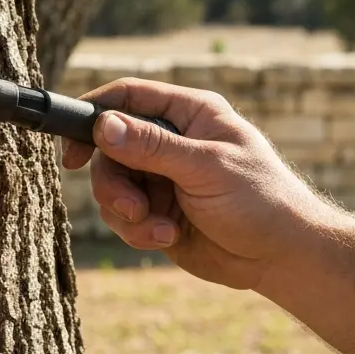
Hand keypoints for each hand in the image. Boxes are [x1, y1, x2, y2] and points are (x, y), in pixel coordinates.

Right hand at [62, 78, 335, 290]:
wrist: (282, 256)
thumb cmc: (260, 199)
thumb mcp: (205, 168)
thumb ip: (152, 147)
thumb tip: (104, 125)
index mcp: (189, 113)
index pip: (129, 97)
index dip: (95, 115)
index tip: (71, 147)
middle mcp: (172, 141)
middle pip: (111, 149)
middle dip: (113, 183)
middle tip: (129, 208)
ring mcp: (164, 178)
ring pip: (113, 186)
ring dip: (127, 212)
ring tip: (159, 230)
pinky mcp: (159, 212)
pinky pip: (125, 217)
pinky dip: (138, 231)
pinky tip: (168, 239)